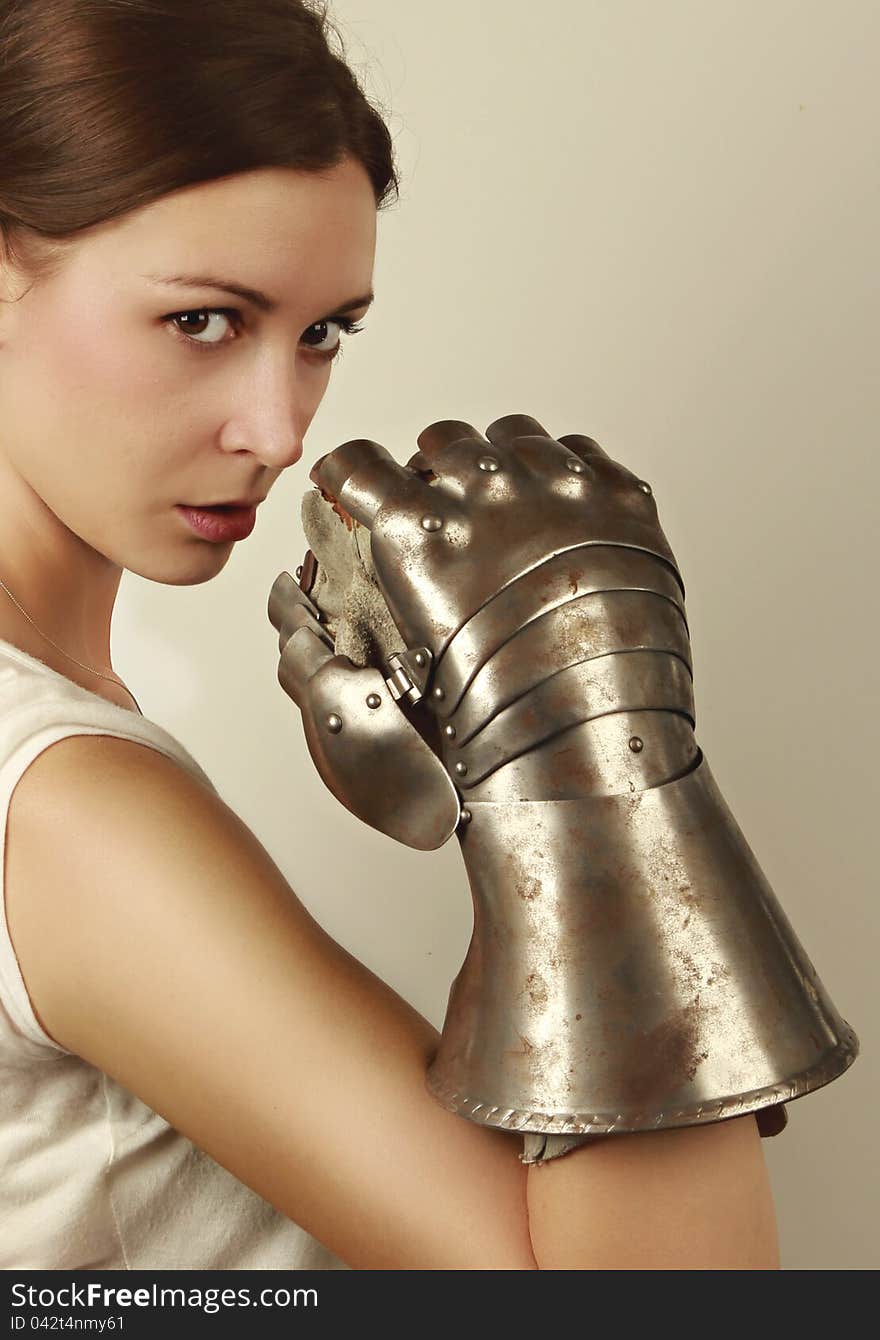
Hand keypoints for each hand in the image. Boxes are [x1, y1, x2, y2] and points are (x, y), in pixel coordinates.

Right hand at [268, 412, 856, 1143]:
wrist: (596, 757)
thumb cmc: (492, 737)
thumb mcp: (395, 678)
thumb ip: (362, 616)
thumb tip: (320, 594)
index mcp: (417, 539)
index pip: (355, 462)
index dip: (351, 475)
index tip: (355, 484)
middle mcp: (487, 499)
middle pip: (442, 439)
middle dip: (435, 471)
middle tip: (449, 513)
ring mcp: (563, 495)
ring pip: (514, 434)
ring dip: (502, 464)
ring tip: (513, 510)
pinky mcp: (624, 504)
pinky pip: (581, 453)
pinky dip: (567, 476)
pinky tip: (564, 517)